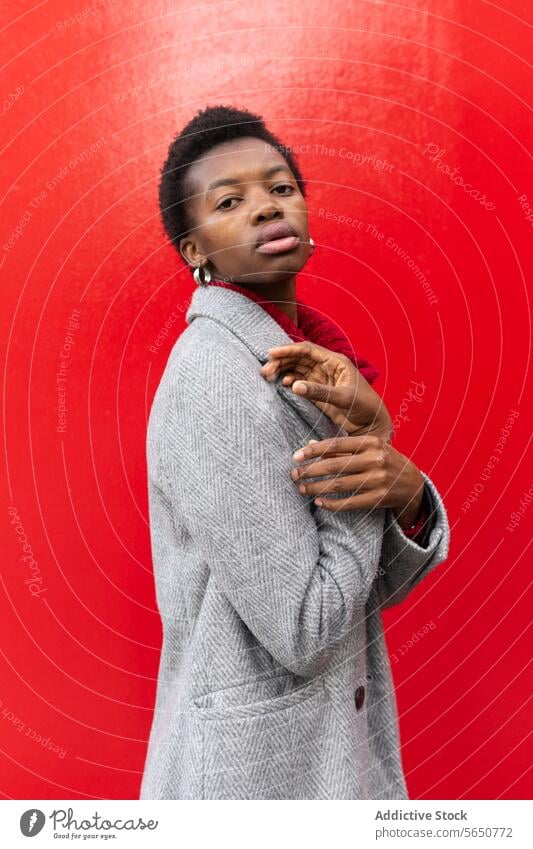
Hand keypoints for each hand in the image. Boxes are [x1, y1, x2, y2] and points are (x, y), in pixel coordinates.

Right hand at [260, 340, 392, 442]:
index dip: (288, 350)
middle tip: (265, 370)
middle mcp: (327, 367)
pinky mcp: (319, 392)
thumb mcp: (343, 398)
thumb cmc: (365, 407)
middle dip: (281, 361)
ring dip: (283, 370)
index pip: (307, 350)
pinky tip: (282, 384)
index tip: (271, 353)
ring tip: (268, 376)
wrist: (373, 424)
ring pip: (297, 369)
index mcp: (336, 361)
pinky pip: (300, 382)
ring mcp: (322, 379)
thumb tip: (293, 385)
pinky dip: (290, 381)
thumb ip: (319, 391)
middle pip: (299, 358)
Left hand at [290, 434, 424, 523]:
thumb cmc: (384, 461)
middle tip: (294, 474)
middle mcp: (375, 459)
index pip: (336, 445)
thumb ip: (341, 448)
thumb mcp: (368, 448)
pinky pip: (349, 503)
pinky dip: (332, 504)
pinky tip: (319, 502)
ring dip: (317, 488)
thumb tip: (310, 444)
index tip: (295, 456)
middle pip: (334, 466)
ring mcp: (378, 480)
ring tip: (302, 488)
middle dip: (310, 471)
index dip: (313, 451)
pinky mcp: (378, 498)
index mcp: (371, 442)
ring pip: (339, 485)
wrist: (413, 483)